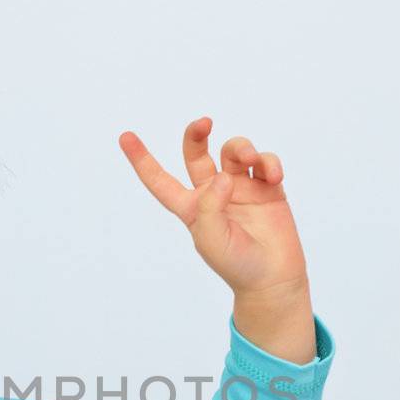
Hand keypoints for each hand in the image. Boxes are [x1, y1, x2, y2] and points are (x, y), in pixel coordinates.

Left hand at [119, 118, 308, 298]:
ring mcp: (240, 188)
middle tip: (204, 122)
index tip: (125, 136)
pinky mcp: (267, 188)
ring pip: (234, 152)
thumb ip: (210, 205)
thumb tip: (222, 176)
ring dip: (242, 148)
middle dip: (197, 134)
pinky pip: (264, 162)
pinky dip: (269, 163)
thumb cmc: (236, 264)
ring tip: (251, 161)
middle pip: (197, 153)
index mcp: (191, 208)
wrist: (273, 277)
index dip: (142, 160)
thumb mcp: (210, 238)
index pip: (161, 180)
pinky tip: (274, 177)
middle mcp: (213, 193)